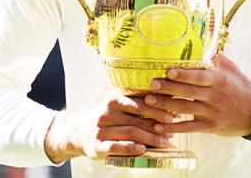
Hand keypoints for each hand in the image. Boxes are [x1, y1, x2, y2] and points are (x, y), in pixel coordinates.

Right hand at [44, 95, 174, 162]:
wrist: (77, 133)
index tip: (174, 114)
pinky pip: (115, 146)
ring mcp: (100, 130)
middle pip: (138, 119)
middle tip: (173, 130)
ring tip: (165, 141)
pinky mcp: (96, 145)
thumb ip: (137, 103)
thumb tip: (168, 101)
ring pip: (130, 132)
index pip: (141, 103)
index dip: (159, 109)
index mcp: (114, 100)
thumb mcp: (118, 106)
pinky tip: (143, 149)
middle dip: (158, 125)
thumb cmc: (107, 118)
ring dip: (150, 138)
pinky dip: (130, 148)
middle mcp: (106, 113)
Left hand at [143, 53, 250, 136]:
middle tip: (152, 84)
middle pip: (187, 92)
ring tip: (149, 101)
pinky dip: (173, 127)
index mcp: (219, 80)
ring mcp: (212, 112)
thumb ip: (218, 58)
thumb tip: (205, 43)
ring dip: (165, 105)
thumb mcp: (233, 71)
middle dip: (168, 88)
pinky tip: (159, 126)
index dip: (183, 75)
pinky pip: (188, 127)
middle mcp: (215, 96)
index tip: (167, 71)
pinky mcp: (210, 126)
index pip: (199, 76)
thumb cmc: (242, 89)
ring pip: (184, 109)